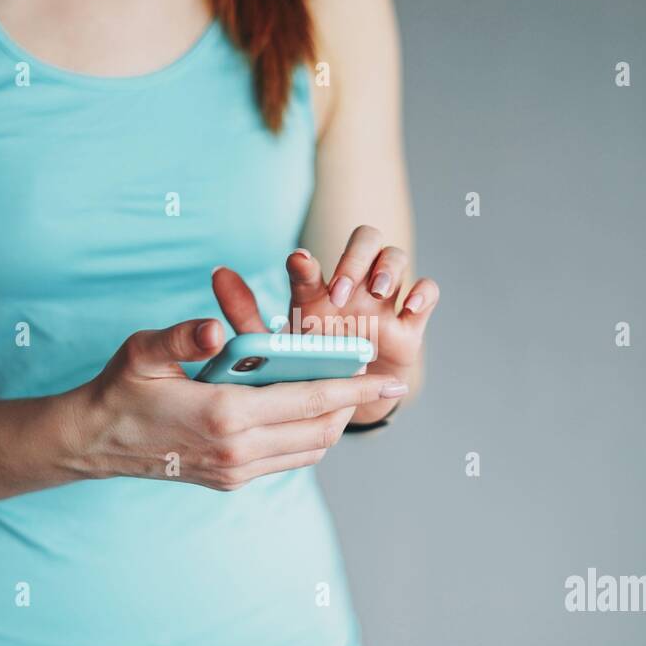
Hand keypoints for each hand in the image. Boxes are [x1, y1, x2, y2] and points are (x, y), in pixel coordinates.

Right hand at [66, 318, 407, 489]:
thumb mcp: (143, 351)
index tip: (387, 381)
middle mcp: (238, 450)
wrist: (93, 443)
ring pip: (309, 451)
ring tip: (342, 393)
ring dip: (331, 423)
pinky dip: (308, 439)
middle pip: (320, 430)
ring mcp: (236, 471)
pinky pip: (287, 461)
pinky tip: (306, 413)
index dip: (354, 389)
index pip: (309, 400)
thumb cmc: (120, 388)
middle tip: (369, 379)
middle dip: (351, 405)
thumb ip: (181, 335)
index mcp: (225, 414)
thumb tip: (214, 325)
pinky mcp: (230, 481)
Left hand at [213, 225, 438, 422]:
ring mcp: (385, 302)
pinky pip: (428, 291)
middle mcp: (354, 287)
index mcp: (316, 291)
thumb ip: (245, 314)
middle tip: (342, 291)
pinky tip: (409, 307)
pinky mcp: (412, 323)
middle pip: (365, 241)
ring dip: (387, 269)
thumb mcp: (273, 349)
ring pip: (396, 257)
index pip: (312, 264)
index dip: (306, 262)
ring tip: (376, 292)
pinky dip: (422, 293)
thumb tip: (217, 272)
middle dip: (354, 259)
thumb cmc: (307, 370)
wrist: (346, 404)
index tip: (297, 264)